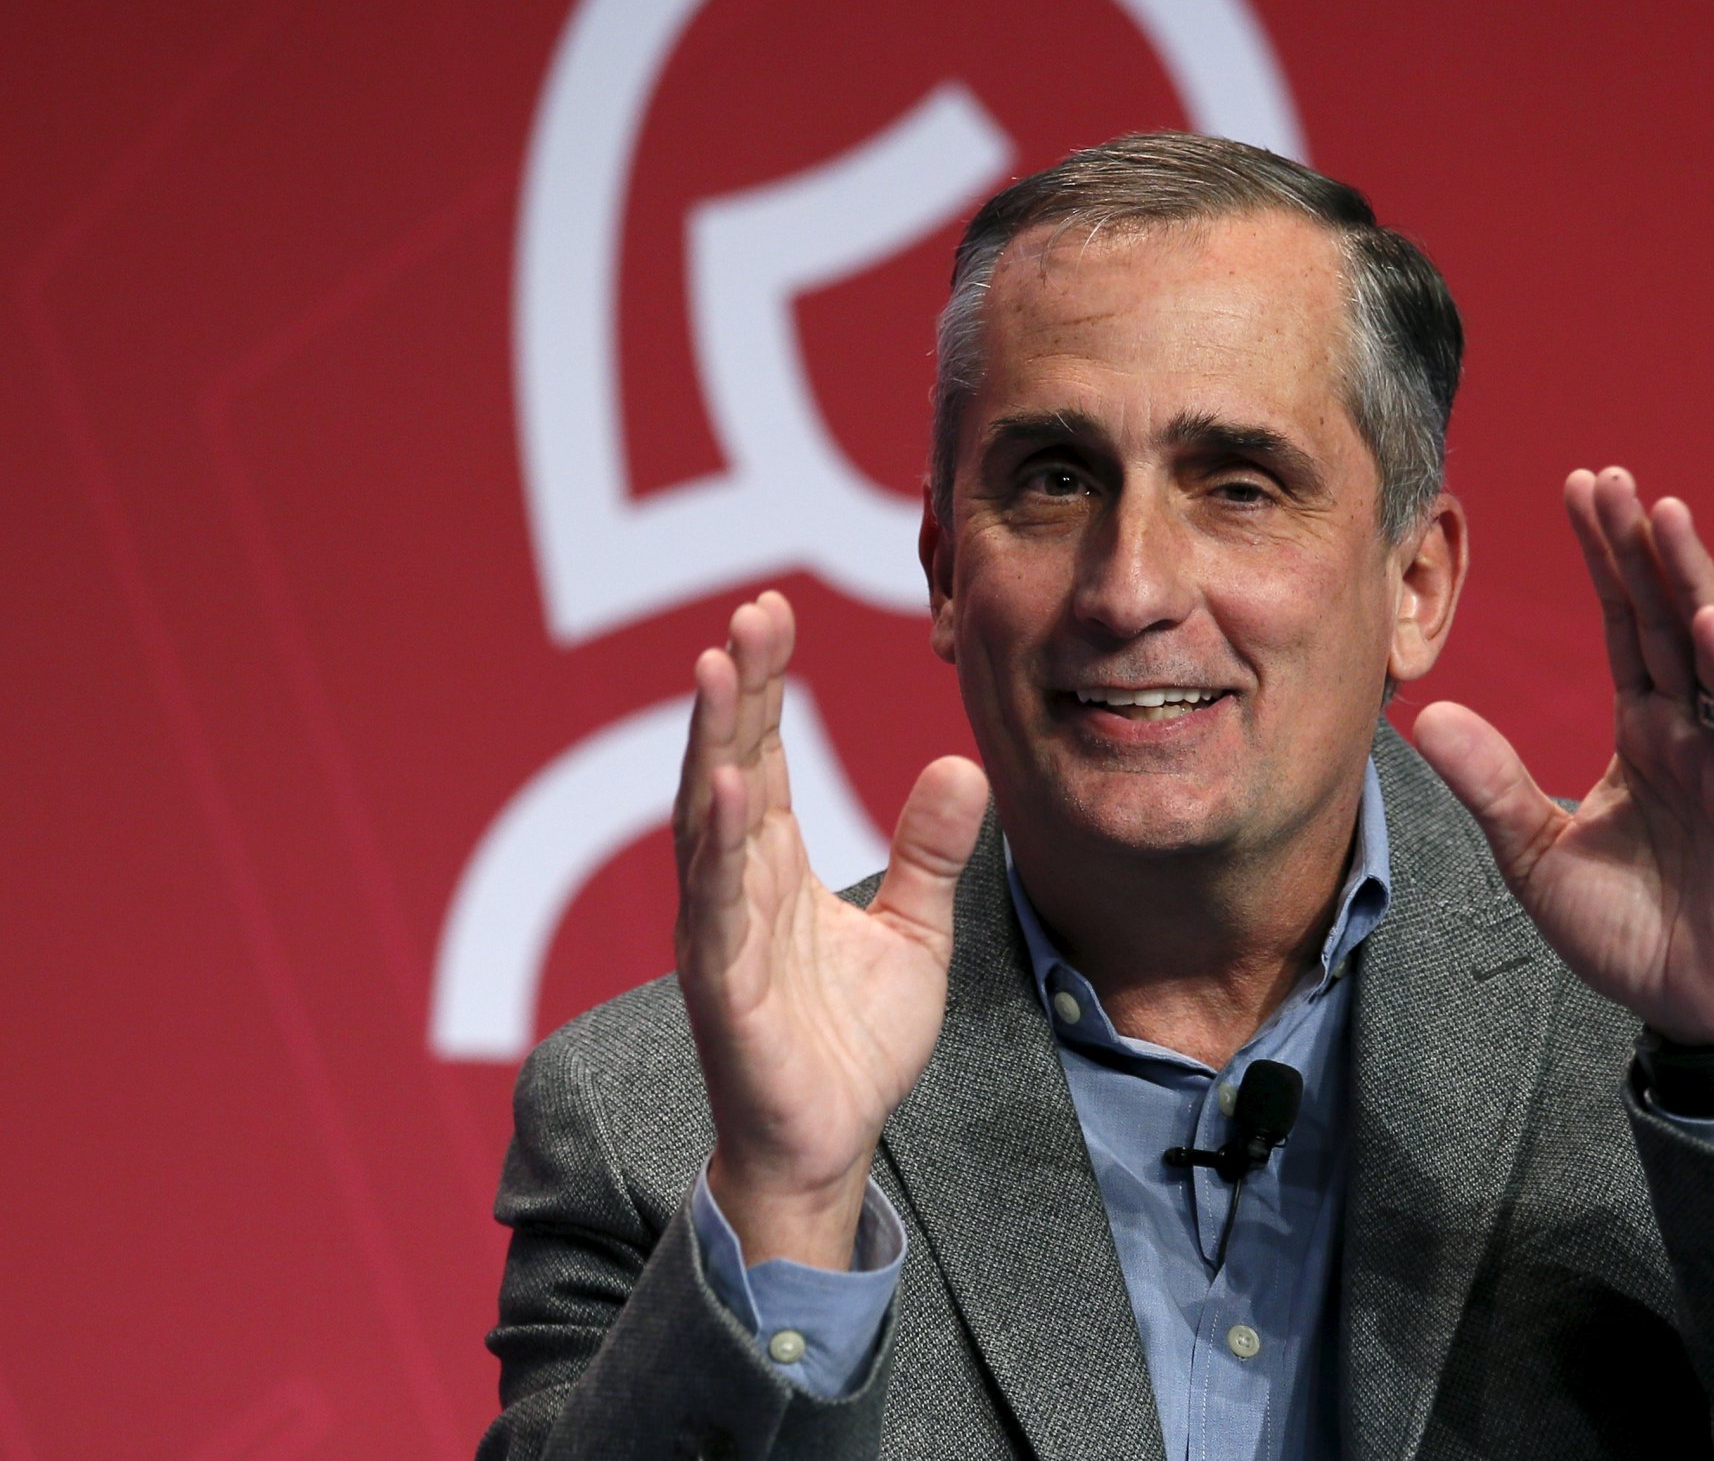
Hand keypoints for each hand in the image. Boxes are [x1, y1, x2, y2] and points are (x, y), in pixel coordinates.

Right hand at [673, 589, 988, 1266]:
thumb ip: (929, 851)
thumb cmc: (853, 1042)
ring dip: (712, 744)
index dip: (763, 686)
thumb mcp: (914, 931)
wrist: (829, 1146)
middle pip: (728, 766)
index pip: (762, 755)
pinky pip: (716, 908)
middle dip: (736, 689)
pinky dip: (720, 846)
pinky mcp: (724, 988)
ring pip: (708, 823)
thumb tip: (962, 765)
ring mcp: (720, 934)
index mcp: (773, 867)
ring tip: (720, 668)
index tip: (772, 610)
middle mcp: (735, 887)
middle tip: (751, 613)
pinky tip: (730, 788)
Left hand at [1415, 468, 1713, 1049]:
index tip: (1578, 489)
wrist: (1686, 1009)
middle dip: (1642, 545)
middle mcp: (1695, 730)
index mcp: (1646, 732)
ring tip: (1664, 513)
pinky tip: (1711, 617)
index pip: (1627, 623)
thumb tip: (1425, 713)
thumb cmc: (1626, 930)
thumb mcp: (1530, 852)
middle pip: (1669, 616)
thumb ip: (1488, 781)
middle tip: (1609, 477)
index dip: (1606, 557)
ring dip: (1694, 580)